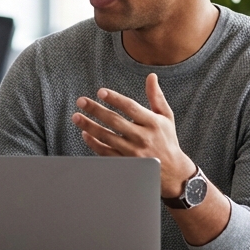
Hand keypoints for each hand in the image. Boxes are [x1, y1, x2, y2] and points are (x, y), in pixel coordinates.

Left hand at [71, 73, 195, 197]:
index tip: (100, 92)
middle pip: (115, 121)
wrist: (173, 172)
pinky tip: (85, 134)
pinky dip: (94, 143)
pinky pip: (105, 153)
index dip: (115, 99)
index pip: (131, 108)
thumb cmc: (167, 140)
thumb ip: (156, 97)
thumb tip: (151, 76)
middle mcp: (142, 138)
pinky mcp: (126, 164)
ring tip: (76, 117)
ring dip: (89, 126)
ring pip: (106, 137)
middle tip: (81, 101)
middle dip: (96, 110)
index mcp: (153, 123)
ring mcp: (133, 152)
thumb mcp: (166, 117)